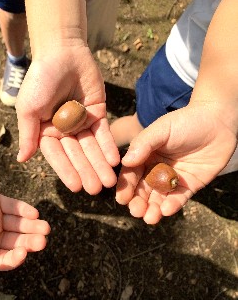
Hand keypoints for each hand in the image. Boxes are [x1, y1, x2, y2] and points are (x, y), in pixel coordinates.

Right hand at [0, 185, 50, 285]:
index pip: (6, 259)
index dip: (15, 257)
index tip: (23, 253)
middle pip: (17, 242)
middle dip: (30, 241)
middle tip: (42, 240)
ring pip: (19, 224)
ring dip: (32, 226)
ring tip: (44, 227)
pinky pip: (12, 206)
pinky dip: (23, 209)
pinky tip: (33, 212)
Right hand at [16, 46, 118, 194]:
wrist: (62, 52)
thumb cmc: (39, 80)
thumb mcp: (28, 109)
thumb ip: (28, 135)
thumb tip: (21, 160)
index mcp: (45, 132)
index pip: (57, 156)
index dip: (66, 171)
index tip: (76, 187)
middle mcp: (63, 131)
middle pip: (77, 155)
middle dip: (87, 172)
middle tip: (96, 189)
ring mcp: (81, 123)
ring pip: (92, 148)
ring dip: (100, 164)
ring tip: (109, 181)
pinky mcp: (97, 113)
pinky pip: (103, 132)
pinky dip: (109, 146)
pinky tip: (116, 160)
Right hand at [115, 103, 236, 223]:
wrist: (218, 121)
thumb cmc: (185, 121)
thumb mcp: (160, 130)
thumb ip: (143, 145)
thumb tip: (125, 162)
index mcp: (144, 156)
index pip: (131, 174)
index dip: (126, 187)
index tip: (121, 198)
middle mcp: (156, 169)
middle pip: (143, 190)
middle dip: (138, 202)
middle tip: (136, 211)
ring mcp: (172, 178)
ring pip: (159, 197)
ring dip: (153, 209)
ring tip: (149, 218)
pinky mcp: (190, 185)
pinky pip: (179, 198)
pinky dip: (172, 205)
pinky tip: (166, 211)